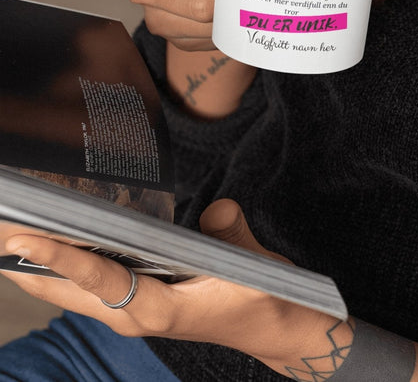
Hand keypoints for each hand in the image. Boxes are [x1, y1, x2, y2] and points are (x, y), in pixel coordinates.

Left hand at [2, 200, 350, 377]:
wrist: (271, 326)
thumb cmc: (262, 297)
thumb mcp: (252, 265)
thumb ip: (230, 233)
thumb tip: (216, 211)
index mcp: (157, 309)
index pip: (97, 278)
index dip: (58, 256)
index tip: (20, 237)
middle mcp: (133, 313)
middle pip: (63, 286)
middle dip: (25, 258)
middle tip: (0, 220)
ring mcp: (129, 310)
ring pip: (67, 287)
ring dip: (35, 260)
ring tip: (8, 226)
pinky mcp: (133, 300)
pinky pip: (84, 280)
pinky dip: (59, 260)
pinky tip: (49, 236)